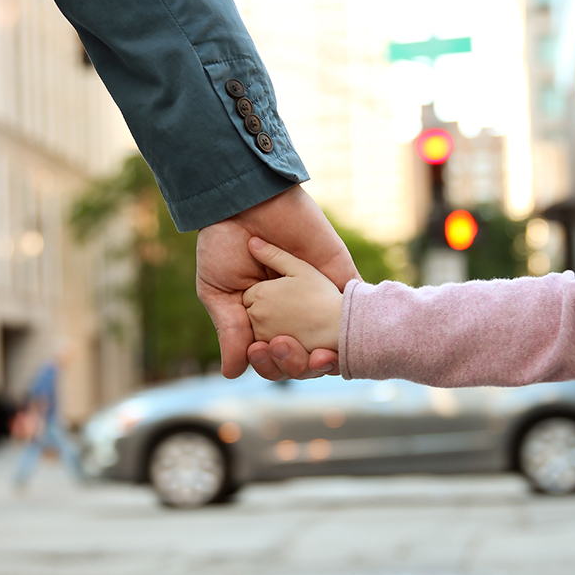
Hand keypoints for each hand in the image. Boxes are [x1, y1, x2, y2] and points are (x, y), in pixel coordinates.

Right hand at [196, 185, 358, 378]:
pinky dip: (355, 325)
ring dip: (326, 356)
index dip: (272, 366)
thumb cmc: (222, 243)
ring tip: (314, 355)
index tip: (260, 353)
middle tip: (281, 346)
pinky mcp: (338, 273)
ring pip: (332, 340)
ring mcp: (319, 294)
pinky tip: (347, 340)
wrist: (243, 200)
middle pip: (304, 355)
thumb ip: (230, 330)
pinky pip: (355, 303)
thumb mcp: (218, 291)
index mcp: (264, 320)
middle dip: (296, 363)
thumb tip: (232, 374)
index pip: (274, 358)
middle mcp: (294, 313)